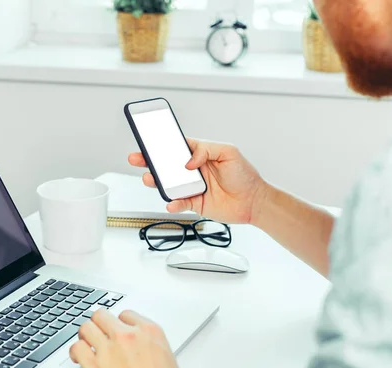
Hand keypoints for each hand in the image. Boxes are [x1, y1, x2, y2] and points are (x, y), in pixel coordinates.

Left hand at [69, 309, 190, 367]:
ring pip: (86, 327)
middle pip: (103, 315)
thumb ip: (168, 363)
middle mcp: (127, 337)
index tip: (120, 329)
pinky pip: (77, 349)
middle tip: (100, 331)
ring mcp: (108, 351)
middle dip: (100, 323)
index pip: (127, 314)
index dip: (122, 323)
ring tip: (87, 341)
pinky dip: (75, 351)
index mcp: (150, 333)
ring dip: (86, 334)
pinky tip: (78, 356)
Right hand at [128, 138, 266, 223]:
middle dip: (148, 161)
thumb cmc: (245, 175)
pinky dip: (173, 203)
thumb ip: (206, 150)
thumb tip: (188, 162)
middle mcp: (192, 170)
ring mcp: (191, 187)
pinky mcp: (194, 203)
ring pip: (167, 184)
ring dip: (156, 182)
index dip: (161, 144)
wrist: (254, 201)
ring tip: (149, 179)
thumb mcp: (229, 152)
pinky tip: (171, 202)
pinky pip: (178, 203)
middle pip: (165, 165)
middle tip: (136, 158)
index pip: (175, 147)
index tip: (147, 140)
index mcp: (198, 154)